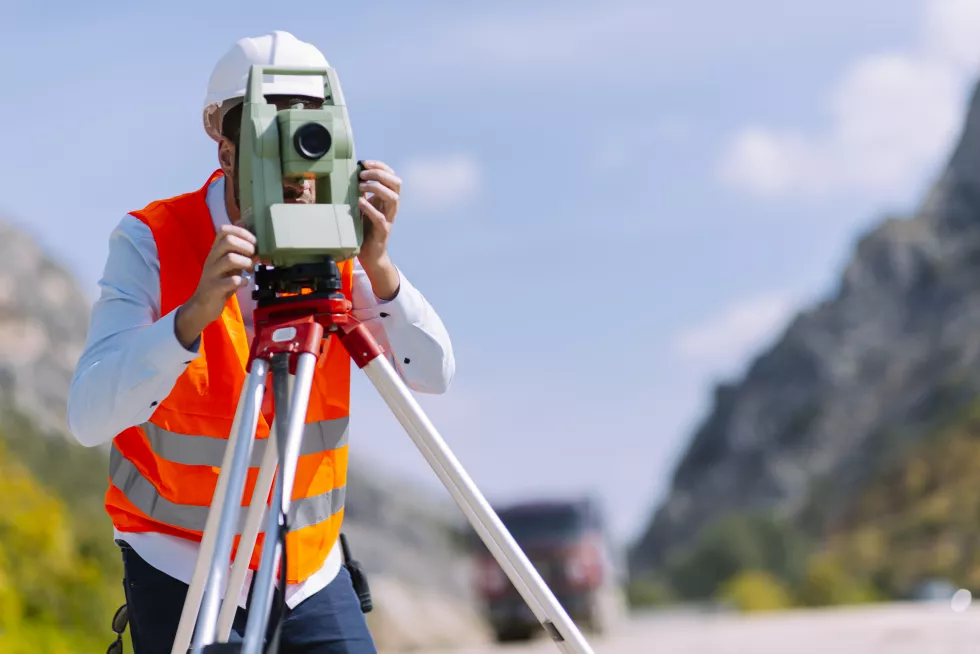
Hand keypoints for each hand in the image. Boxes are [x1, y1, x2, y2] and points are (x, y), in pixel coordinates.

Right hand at [175, 224, 256, 348]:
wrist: (203, 306)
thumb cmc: (220, 283)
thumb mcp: (229, 266)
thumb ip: (239, 254)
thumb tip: (256, 243)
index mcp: (215, 251)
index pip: (224, 230)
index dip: (241, 232)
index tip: (253, 241)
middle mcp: (212, 259)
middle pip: (228, 241)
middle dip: (246, 246)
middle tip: (253, 256)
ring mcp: (212, 273)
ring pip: (230, 258)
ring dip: (246, 262)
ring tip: (250, 270)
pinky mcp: (214, 288)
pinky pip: (232, 280)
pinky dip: (243, 280)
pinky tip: (245, 282)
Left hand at [357, 160, 401, 299]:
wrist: (370, 254)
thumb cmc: (365, 229)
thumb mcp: (363, 206)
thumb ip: (362, 192)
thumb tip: (352, 174)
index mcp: (388, 198)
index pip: (391, 176)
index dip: (381, 166)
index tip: (365, 163)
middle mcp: (392, 207)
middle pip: (396, 183)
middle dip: (380, 174)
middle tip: (363, 174)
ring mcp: (389, 219)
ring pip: (393, 198)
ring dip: (376, 188)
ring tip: (360, 187)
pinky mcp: (383, 231)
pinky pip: (380, 217)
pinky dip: (370, 208)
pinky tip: (359, 203)